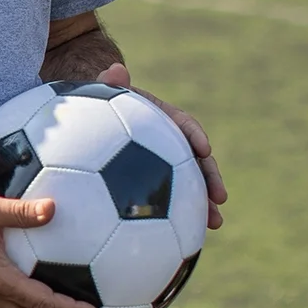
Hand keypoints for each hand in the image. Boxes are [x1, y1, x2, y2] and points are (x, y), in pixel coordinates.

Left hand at [96, 63, 226, 229]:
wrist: (87, 121)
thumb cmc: (94, 106)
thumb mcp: (101, 94)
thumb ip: (109, 84)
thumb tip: (115, 69)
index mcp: (159, 118)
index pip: (182, 123)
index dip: (194, 135)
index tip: (204, 148)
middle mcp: (167, 142)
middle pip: (194, 159)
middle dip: (210, 178)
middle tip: (220, 198)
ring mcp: (162, 165)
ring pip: (188, 184)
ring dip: (204, 203)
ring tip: (215, 224)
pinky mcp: (154, 184)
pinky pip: (170, 200)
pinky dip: (179, 218)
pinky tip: (185, 238)